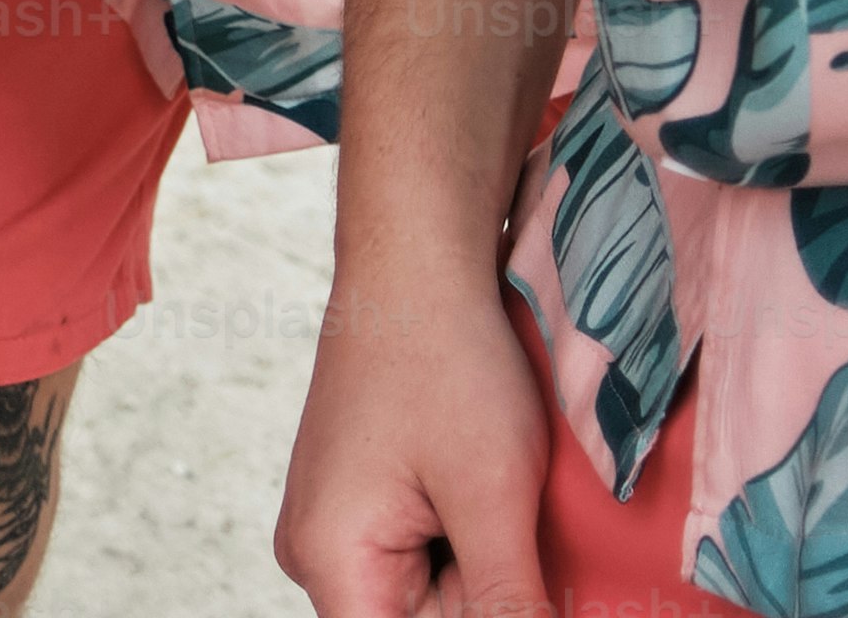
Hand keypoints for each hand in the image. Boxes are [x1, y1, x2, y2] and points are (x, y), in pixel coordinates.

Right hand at [271, 252, 559, 617]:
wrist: (417, 264)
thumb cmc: (445, 361)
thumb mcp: (492, 498)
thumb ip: (506, 605)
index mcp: (332, 563)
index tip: (524, 585)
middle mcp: (318, 554)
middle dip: (490, 600)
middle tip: (529, 535)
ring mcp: (337, 526)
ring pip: (431, 598)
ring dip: (488, 574)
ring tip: (515, 508)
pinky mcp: (362, 503)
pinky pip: (424, 558)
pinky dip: (473, 544)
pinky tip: (496, 498)